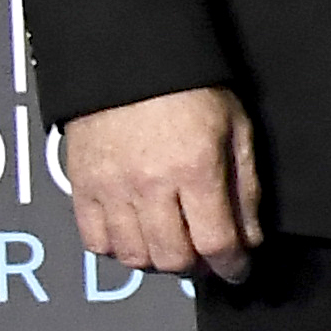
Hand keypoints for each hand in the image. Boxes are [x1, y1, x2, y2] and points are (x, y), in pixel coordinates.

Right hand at [64, 86, 262, 282]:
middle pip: (173, 258)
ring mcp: (111, 188)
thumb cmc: (191, 90)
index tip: (237, 271)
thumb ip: (245, 188)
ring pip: (134, 256)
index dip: (232, 267)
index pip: (216, 242)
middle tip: (205, 257)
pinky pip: (95, 240)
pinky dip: (118, 248)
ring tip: (172, 245)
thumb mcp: (236, 130)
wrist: (128, 60)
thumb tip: (249, 239)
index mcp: (196, 169)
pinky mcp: (81, 186)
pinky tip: (135, 235)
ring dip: (158, 261)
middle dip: (197, 267)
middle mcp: (151, 185)